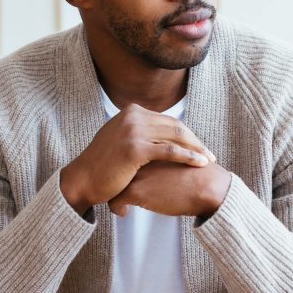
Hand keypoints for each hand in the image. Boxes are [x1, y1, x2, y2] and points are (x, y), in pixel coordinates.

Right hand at [60, 104, 215, 215]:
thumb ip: (138, 133)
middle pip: (175, 126)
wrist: (82, 180)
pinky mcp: (135, 148)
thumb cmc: (102, 166)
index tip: (198, 146)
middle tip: (210, 154)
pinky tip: (200, 164)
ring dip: (197, 148)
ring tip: (209, 160)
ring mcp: (134, 130)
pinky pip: (170, 151)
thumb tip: (159, 136)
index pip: (167, 120)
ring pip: (176, 136)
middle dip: (195, 141)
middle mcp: (133, 116)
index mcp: (132, 111)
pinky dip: (189, 157)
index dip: (186, 134)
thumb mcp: (120, 139)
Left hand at [107, 160, 231, 219]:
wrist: (207, 187)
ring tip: (119, 202)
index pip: (123, 151)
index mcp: (148, 144)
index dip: (122, 165)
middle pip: (114, 165)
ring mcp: (135, 171)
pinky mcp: (136, 189)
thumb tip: (156, 169)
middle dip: (114, 178)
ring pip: (112, 182)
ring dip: (112, 193)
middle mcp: (138, 155)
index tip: (122, 176)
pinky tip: (123, 212)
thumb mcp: (177, 157)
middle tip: (115, 188)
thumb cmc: (197, 175)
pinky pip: (115, 200)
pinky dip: (117, 207)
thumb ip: (163, 158)